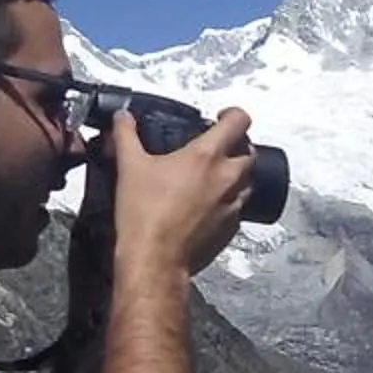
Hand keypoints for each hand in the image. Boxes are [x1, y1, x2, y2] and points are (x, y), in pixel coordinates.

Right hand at [108, 106, 256, 277]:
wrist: (155, 259)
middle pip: (250, 152)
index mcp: (207, 156)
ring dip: (236, 174)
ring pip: (248, 181)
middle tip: (216, 148)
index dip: (233, 114)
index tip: (220, 118)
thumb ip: (126, 135)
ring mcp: (234, 205)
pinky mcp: (232, 228)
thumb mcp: (129, 166)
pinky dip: (229, 200)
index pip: (239, 121)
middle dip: (237, 146)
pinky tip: (208, 204)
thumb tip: (123, 117)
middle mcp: (228, 178)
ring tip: (213, 176)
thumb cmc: (143, 211)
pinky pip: (239, 207)